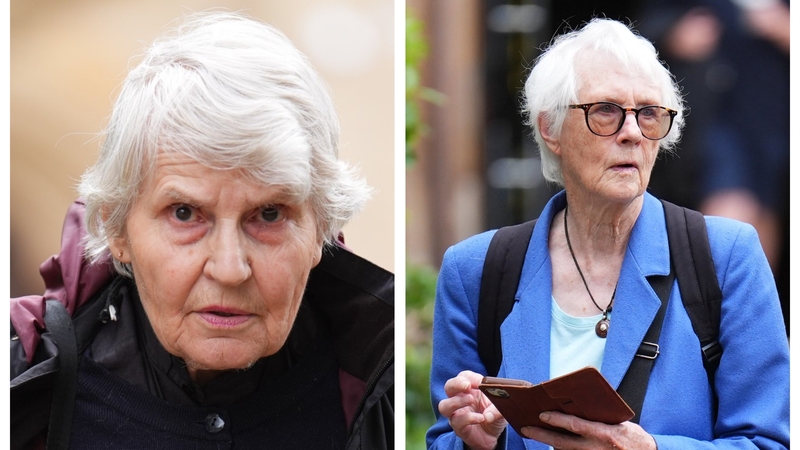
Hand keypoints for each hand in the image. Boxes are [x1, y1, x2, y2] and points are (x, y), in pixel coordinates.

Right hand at [438, 370, 506, 449]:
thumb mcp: (502, 408)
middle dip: (456, 384)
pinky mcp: (459, 428)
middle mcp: (459, 399)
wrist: (493, 436)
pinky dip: (468, 418)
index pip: (464, 377)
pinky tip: (481, 418)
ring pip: (444, 406)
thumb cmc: (493, 415)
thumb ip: (497, 409)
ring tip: (471, 400)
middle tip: (467, 386)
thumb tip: (488, 415)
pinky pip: (457, 422)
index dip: (470, 377)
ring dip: (457, 401)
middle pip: (449, 387)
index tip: (480, 382)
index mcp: (470, 389)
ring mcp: (457, 414)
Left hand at [520, 411, 655, 449]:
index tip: (542, 414)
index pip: (575, 425)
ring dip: (549, 444)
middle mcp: (596, 448)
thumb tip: (575, 407)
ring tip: (534, 433)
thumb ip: (597, 417)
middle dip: (541, 435)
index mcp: (604, 433)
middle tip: (526, 428)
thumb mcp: (617, 422)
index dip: (557, 420)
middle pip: (562, 442)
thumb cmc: (632, 436)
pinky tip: (552, 445)